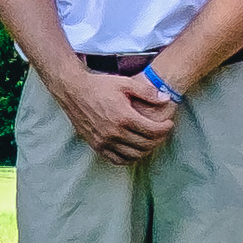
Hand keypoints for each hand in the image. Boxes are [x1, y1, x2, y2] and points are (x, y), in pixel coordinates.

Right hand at [68, 65, 182, 164]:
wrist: (74, 90)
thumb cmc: (100, 85)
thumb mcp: (126, 83)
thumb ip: (147, 92)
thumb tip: (166, 99)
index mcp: (124, 117)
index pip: (153, 131)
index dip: (165, 128)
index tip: (169, 124)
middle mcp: (114, 132)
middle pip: (145, 144)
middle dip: (158, 139)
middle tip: (162, 132)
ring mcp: (104, 141)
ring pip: (133, 155)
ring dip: (146, 150)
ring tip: (150, 140)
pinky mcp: (96, 145)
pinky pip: (116, 159)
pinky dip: (129, 158)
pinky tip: (134, 150)